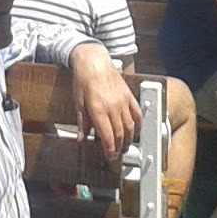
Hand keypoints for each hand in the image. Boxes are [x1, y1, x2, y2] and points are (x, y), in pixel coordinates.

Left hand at [70, 44, 141, 163]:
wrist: (94, 61)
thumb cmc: (84, 80)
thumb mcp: (78, 102)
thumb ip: (82, 122)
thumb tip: (82, 138)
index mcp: (98, 109)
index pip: (107, 136)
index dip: (110, 150)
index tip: (109, 156)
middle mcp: (113, 106)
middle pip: (120, 133)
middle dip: (118, 148)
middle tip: (115, 155)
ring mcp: (123, 101)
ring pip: (130, 126)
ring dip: (128, 139)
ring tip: (124, 146)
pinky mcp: (129, 96)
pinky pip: (137, 113)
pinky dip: (138, 125)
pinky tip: (136, 131)